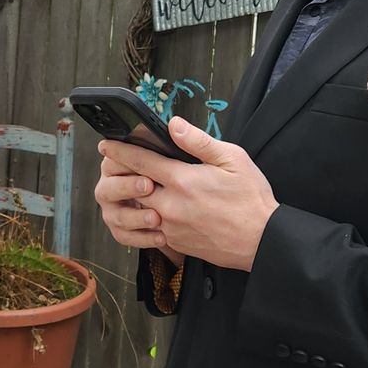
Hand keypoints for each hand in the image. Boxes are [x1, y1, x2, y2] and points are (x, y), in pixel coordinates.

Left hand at [98, 117, 278, 272]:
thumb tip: (174, 125)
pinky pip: (151, 226)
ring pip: (139, 208)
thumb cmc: (251, 199)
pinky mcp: (175, 242)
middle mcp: (170, 205)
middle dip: (123, 174)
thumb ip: (199, 142)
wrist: (261, 241)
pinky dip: (148, 215)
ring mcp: (170, 227)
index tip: (106, 144)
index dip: (120, 151)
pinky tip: (155, 207)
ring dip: (134, 196)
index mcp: (182, 181)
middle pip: (133, 186)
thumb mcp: (232, 160)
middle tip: (117, 164)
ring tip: (137, 185)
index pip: (141, 161)